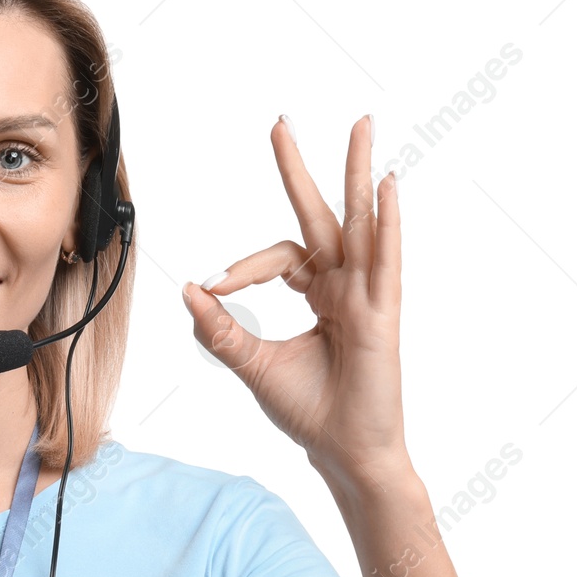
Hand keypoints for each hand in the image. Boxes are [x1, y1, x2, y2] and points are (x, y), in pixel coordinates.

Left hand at [181, 115, 410, 495]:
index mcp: (319, 295)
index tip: (214, 287)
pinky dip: (387, 221)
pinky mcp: (382, 312)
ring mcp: (367, 295)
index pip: (280, 258)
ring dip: (358, 173)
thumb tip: (190, 291)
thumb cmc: (310, 412)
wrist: (342, 452)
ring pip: (360, 222)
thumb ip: (223, 330)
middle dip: (302, 170)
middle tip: (281, 124)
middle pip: (323, 216)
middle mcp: (345, 287)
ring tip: (361, 125)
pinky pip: (386, 258)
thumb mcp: (254, 365)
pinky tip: (384, 185)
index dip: (243, 267)